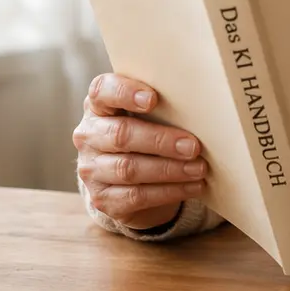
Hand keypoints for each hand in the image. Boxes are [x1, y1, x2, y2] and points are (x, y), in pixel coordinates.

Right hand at [73, 72, 206, 230]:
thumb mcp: (148, 116)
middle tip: (194, 146)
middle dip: (161, 140)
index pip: (102, 91)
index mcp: (98, 106)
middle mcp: (88, 136)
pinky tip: (192, 187)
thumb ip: (161, 105)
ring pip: (129, 168)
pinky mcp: (103, 199)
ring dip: (170, 169)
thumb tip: (201, 105)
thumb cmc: (145, 134)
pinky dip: (168, 191)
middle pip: (120, 134)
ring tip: (199, 168)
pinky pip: (136, 196)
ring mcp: (91, 169)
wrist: (128, 182)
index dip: (125, 93)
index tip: (153, 98)